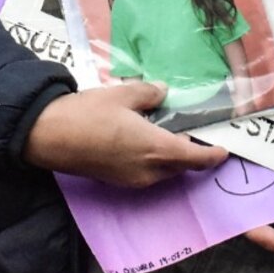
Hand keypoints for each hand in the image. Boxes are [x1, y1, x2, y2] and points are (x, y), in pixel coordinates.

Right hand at [23, 82, 226, 187]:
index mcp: (155, 149)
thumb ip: (149, 93)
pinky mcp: (117, 180)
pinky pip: (145, 173)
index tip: (223, 151)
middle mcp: (148, 170)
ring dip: (169, 157)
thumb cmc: (89, 114)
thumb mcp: (122, 94)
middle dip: (189, 153)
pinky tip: (142, 139)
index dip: (212, 156)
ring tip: (166, 131)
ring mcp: (131, 179)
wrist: (50, 136)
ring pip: (162, 171)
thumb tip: (163, 91)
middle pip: (179, 165)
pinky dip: (152, 160)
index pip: (194, 158)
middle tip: (192, 131)